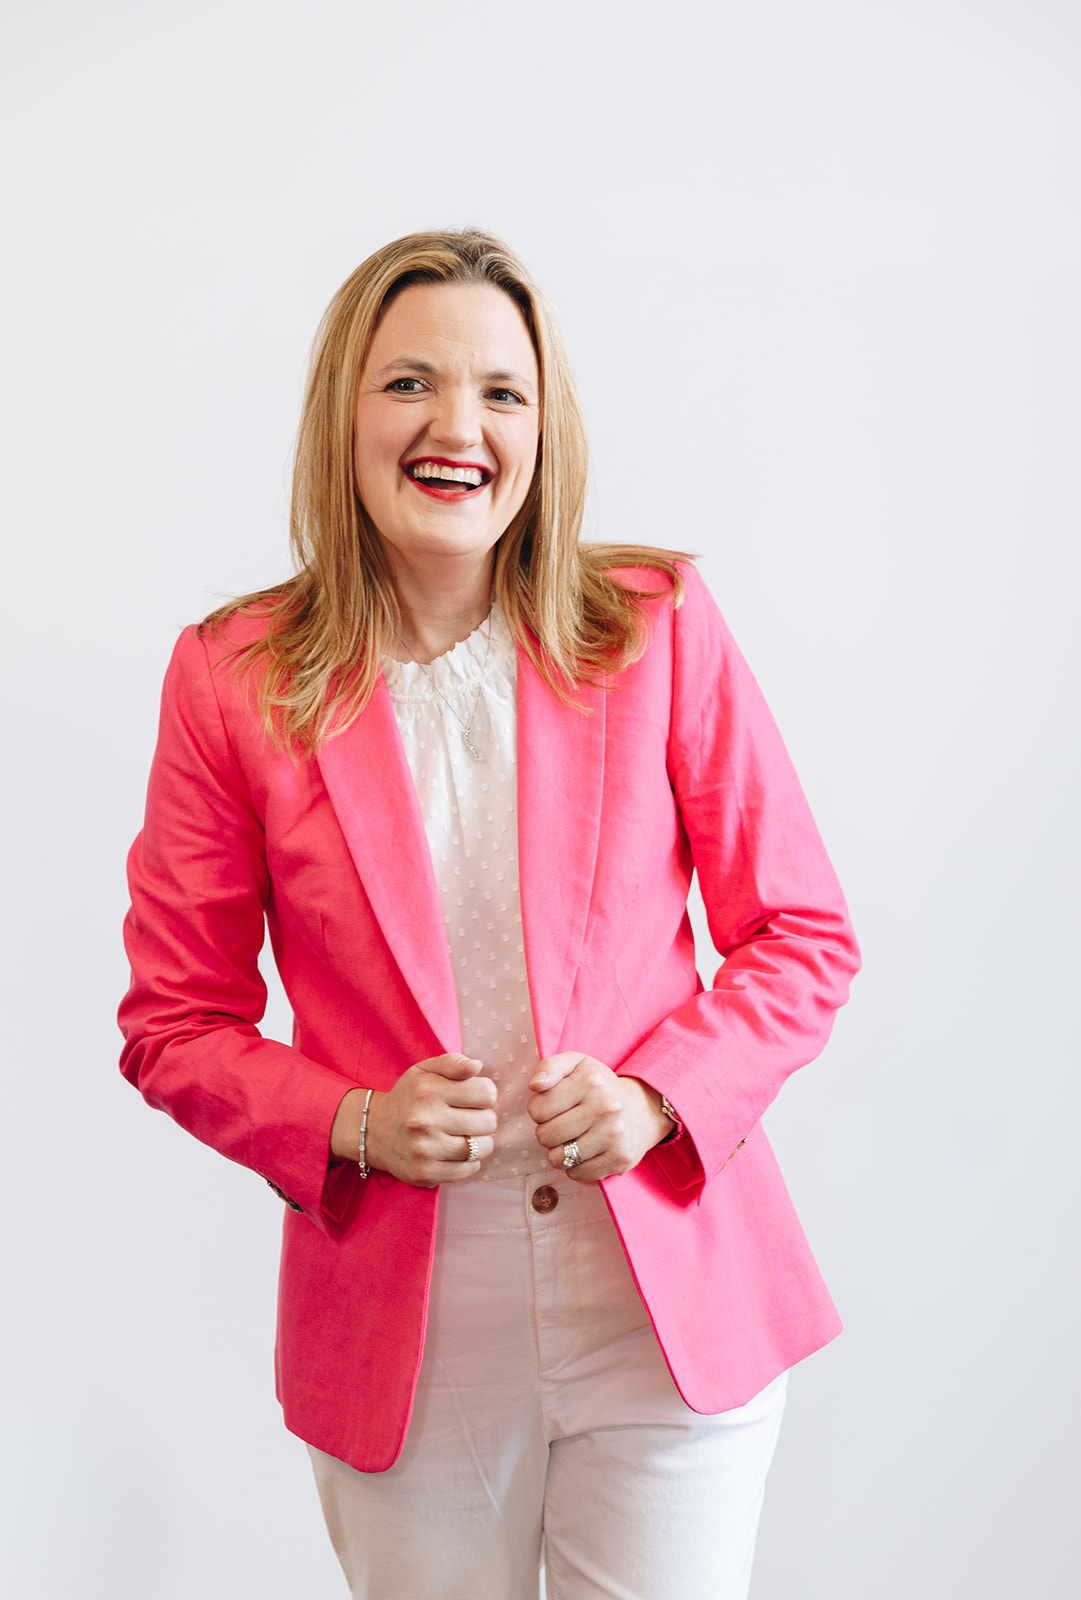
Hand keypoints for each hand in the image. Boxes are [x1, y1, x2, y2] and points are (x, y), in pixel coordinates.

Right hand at [330, 1055, 496, 1186]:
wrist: (374, 1132)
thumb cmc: (408, 1097)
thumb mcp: (425, 1070)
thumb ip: (453, 1062)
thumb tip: (477, 1066)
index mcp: (429, 1090)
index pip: (486, 1093)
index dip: (485, 1095)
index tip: (474, 1098)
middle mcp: (425, 1120)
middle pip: (488, 1122)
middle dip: (484, 1118)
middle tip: (469, 1118)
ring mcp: (425, 1149)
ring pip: (481, 1148)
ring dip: (480, 1142)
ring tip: (466, 1135)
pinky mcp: (425, 1173)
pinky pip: (469, 1169)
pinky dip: (470, 1162)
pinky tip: (457, 1152)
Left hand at [526, 1053, 672, 1181]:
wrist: (641, 1110)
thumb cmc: (599, 1087)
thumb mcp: (575, 1065)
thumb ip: (549, 1067)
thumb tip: (534, 1086)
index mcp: (590, 1081)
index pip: (537, 1109)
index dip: (539, 1110)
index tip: (555, 1107)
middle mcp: (605, 1107)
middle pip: (545, 1136)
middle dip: (547, 1132)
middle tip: (564, 1124)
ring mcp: (614, 1134)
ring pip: (558, 1159)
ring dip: (559, 1152)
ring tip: (573, 1139)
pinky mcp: (620, 1158)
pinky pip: (577, 1174)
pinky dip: (575, 1167)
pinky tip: (586, 1152)